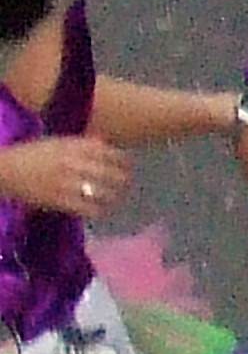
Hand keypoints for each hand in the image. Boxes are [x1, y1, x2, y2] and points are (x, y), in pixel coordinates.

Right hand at [0, 135, 131, 218]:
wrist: (4, 170)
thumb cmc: (31, 155)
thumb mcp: (57, 142)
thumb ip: (82, 144)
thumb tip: (106, 143)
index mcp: (73, 146)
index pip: (111, 153)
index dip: (125, 162)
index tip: (129, 168)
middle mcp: (73, 163)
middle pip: (113, 174)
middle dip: (124, 181)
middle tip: (127, 186)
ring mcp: (67, 182)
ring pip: (104, 193)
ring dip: (115, 198)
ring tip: (118, 200)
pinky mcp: (59, 201)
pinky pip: (88, 209)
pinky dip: (99, 211)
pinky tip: (102, 212)